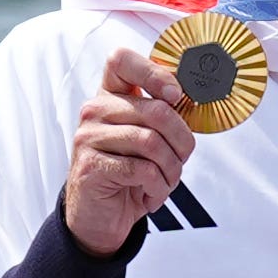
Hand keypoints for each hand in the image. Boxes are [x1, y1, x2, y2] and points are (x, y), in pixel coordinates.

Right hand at [61, 49, 194, 254]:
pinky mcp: (91, 166)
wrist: (99, 217)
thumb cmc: (128, 175)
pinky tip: (150, 195)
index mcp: (109, 96)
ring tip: (166, 182)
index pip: (121, 60)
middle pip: (157, 110)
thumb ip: (160, 116)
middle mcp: (95, 111)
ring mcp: (89, 137)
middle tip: (180, 160)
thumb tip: (188, 101)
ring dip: (171, 170)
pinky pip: (142, 170)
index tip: (175, 95)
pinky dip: (157, 187)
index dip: (154, 72)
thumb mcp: (146, 139)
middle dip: (182, 141)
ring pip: (152, 142)